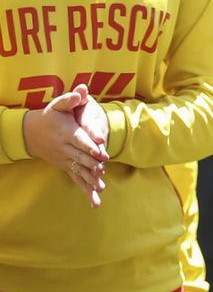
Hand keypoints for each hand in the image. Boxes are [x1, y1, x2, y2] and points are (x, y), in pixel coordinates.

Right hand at [22, 83, 107, 207]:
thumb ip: (71, 98)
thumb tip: (82, 90)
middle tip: (103, 171)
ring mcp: (65, 159)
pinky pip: (76, 179)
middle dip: (92, 165)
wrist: (31, 132)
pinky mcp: (66, 167)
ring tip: (100, 189)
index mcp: (66, 132)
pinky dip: (86, 190)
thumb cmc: (50, 115)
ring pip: (79, 171)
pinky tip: (95, 202)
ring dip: (89, 180)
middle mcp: (65, 148)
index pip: (79, 140)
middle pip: (80, 157)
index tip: (101, 152)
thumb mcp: (58, 104)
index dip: (90, 146)